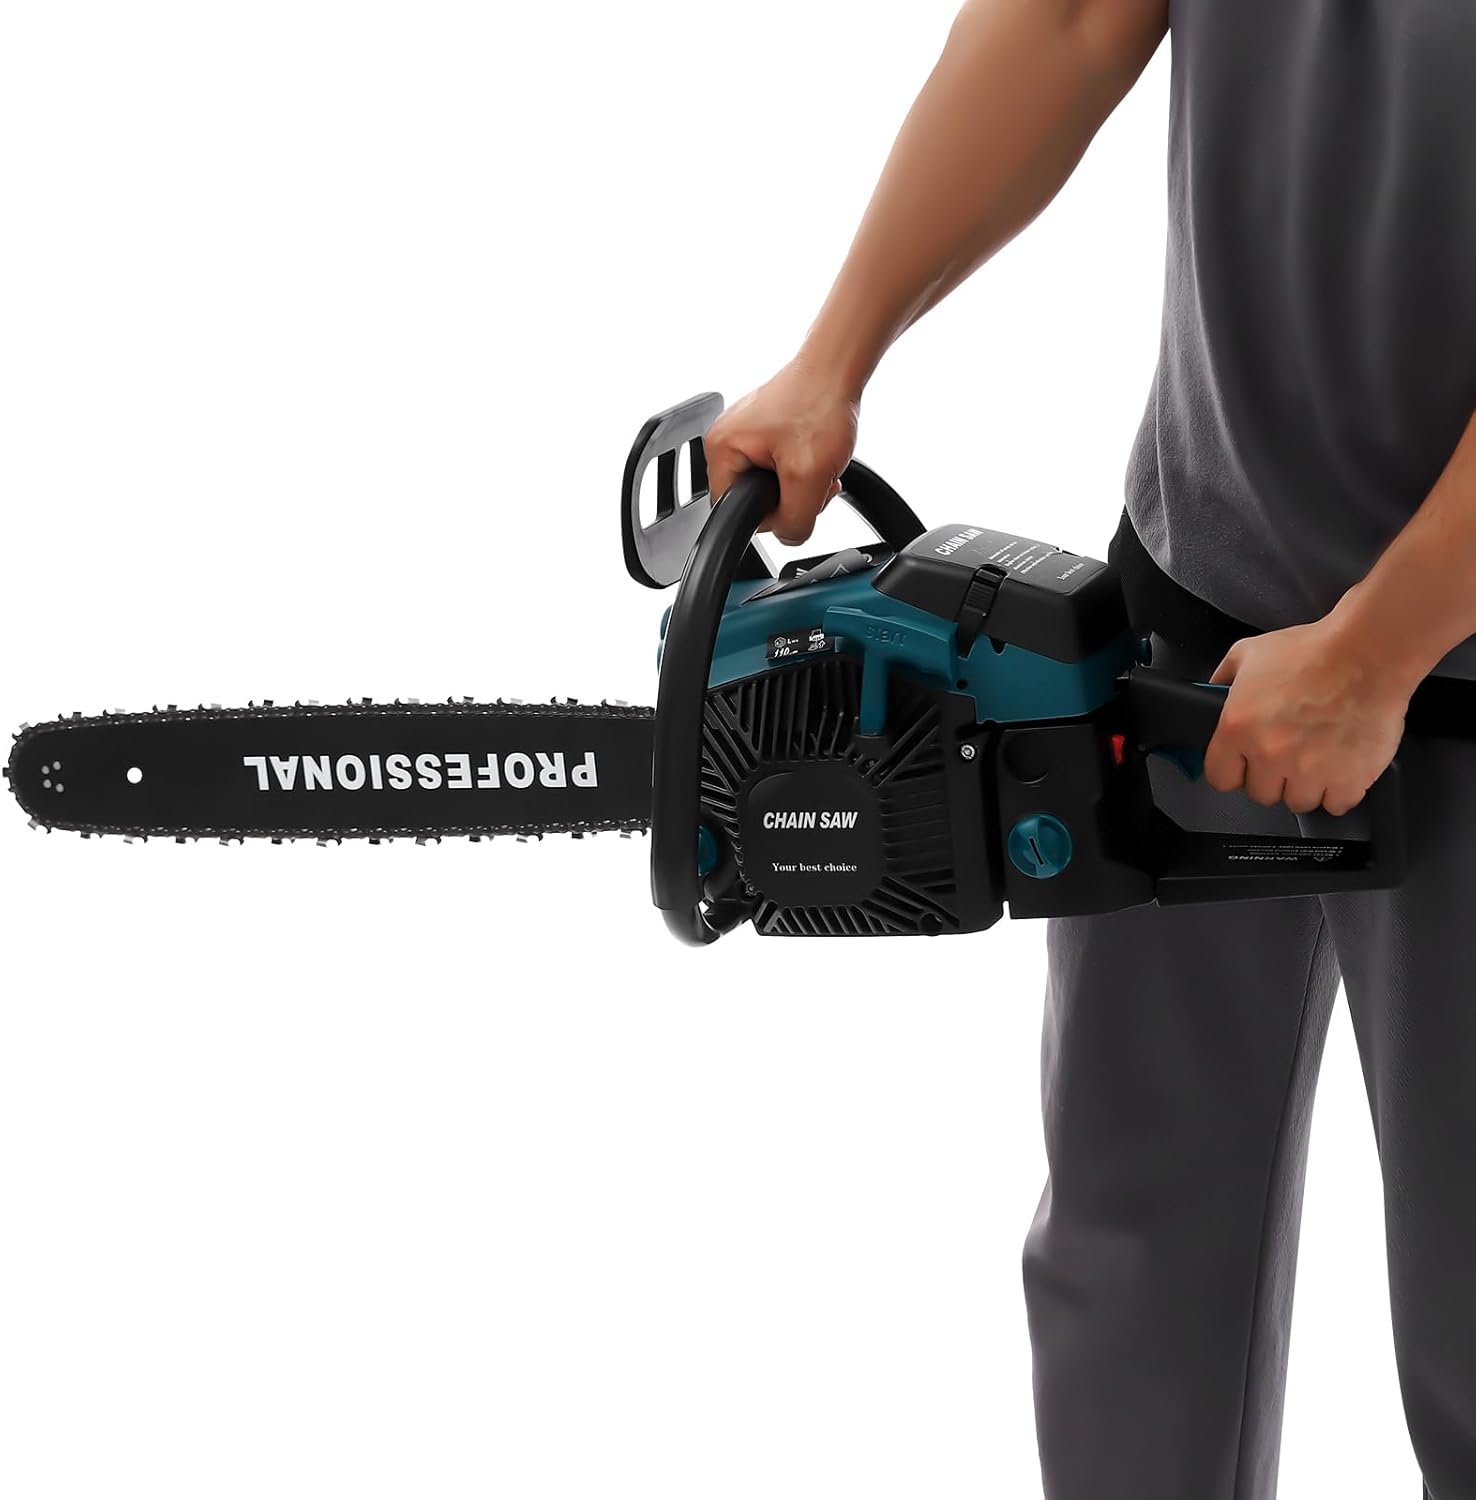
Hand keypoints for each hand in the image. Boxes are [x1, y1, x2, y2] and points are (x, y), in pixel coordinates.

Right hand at [702, 354, 860, 545]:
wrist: (837, 367)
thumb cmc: (819, 402)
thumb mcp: (808, 476)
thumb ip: (793, 520)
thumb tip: (788, 535)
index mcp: (721, 451)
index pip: (733, 513)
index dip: (770, 515)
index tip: (795, 496)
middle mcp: (727, 442)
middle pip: (754, 501)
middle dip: (791, 498)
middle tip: (813, 476)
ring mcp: (746, 435)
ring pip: (772, 487)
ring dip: (802, 484)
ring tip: (819, 461)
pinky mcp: (765, 432)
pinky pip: (780, 468)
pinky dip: (803, 468)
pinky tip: (817, 454)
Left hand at [1203, 615, 1411, 815]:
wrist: (1369, 653)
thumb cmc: (1315, 650)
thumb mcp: (1249, 653)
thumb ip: (1224, 678)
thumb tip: (1211, 693)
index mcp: (1238, 728)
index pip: (1220, 777)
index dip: (1233, 770)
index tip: (1244, 764)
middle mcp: (1270, 754)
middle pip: (1261, 794)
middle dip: (1272, 777)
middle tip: (1288, 752)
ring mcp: (1309, 771)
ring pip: (1297, 802)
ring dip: (1305, 785)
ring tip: (1317, 756)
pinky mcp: (1348, 779)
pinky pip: (1336, 805)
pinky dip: (1339, 790)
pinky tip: (1341, 766)